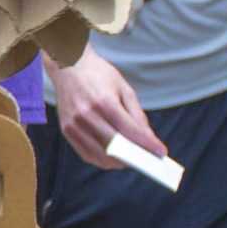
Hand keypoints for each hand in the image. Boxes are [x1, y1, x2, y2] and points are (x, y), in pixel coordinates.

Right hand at [52, 46, 166, 170]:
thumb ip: (136, 114)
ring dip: (118, 162)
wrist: (68, 65)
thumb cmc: (98, 74)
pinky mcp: (66, 130)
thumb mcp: (123, 88)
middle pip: (115, 146)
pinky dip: (101, 160)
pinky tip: (113, 159)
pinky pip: (86, 154)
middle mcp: (86, 115)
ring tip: (132, 161)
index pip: (129, 130)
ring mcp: (74, 124)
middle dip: (135, 156)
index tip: (160, 152)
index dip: (147, 144)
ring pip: (100, 155)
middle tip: (148, 160)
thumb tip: (147, 138)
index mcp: (104, 101)